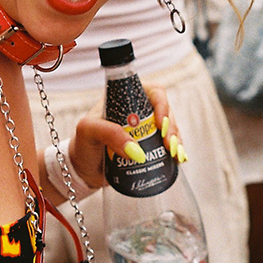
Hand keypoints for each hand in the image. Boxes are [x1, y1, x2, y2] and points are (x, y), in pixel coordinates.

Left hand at [67, 84, 184, 188]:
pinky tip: (179, 160)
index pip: (152, 91)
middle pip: (166, 112)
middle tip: (168, 144)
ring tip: (174, 154)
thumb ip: (108, 133)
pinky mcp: (151, 149)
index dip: (162, 103)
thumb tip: (135, 150)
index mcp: (125, 100)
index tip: (160, 122)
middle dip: (171, 127)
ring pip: (171, 129)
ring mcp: (147, 132)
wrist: (83, 170)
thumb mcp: (88, 131)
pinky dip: (177, 152)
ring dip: (177, 140)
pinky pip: (170, 146)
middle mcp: (139, 114)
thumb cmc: (83, 144)